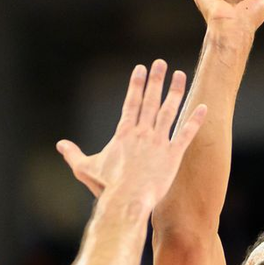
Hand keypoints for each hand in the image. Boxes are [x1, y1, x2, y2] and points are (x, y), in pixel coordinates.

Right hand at [56, 61, 206, 207]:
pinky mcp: (172, 156)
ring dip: (175, 92)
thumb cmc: (106, 187)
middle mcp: (142, 133)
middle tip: (161, 63)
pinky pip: (186, 134)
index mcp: (124, 134)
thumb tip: (60, 145)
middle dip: (156, 80)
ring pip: (169, 112)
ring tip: (180, 76)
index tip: (141, 69)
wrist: (126, 201)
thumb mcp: (85, 168)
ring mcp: (158, 143)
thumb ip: (73, 154)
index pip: (131, 103)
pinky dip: (195, 120)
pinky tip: (203, 107)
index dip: (136, 85)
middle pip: (150, 101)